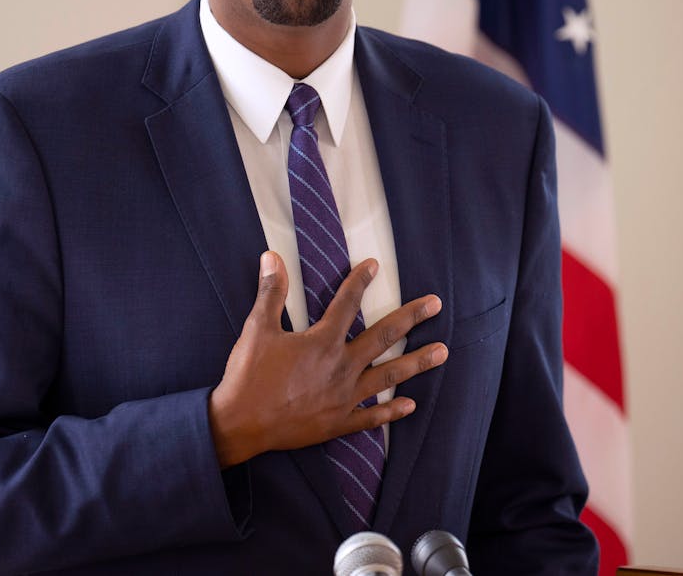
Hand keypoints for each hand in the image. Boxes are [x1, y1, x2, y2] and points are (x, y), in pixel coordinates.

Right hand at [207, 250, 446, 467]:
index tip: (375, 266)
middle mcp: (341, 367)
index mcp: (323, 341)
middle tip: (436, 305)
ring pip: (388, 375)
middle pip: (384, 337)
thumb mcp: (257, 329)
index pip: (347, 303)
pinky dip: (391, 411)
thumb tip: (271, 257)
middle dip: (412, 318)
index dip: (360, 281)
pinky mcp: (338, 423)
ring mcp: (343, 398)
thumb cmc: (248, 376)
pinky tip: (410, 405)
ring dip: (417, 362)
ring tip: (442, 352)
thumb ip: (270, 292)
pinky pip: (371, 417)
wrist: (240, 424)